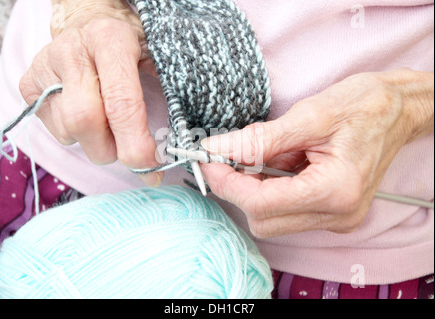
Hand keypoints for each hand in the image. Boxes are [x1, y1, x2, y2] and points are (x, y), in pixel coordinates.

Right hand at [19, 0, 161, 185]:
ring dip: (95, 143)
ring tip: (107, 124)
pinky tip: (88, 118)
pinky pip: (54, 130)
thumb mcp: (154, 56)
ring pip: (68, 131)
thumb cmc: (127, 46)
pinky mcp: (28, 84)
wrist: (87, 25)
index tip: (151, 165)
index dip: (136, 143)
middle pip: (85, 121)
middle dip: (111, 150)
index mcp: (110, 40)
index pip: (121, 103)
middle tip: (128, 151)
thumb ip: (166, 89)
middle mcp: (71, 52)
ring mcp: (44, 68)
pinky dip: (76, 137)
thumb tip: (172, 141)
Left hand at [201, 69, 433, 237]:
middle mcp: (337, 215)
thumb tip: (216, 148)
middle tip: (222, 157)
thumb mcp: (309, 115)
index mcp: (336, 191)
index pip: (261, 204)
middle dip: (235, 189)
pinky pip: (285, 211)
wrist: (398, 110)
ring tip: (258, 155)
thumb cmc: (364, 105)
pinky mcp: (331, 214)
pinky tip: (276, 164)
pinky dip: (269, 190)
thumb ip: (258, 139)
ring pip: (271, 219)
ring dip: (252, 190)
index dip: (226, 183)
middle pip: (263, 220)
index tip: (207, 160)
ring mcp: (336, 219)